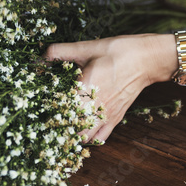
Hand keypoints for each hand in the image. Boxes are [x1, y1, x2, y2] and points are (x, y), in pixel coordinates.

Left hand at [44, 33, 176, 142]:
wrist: (146, 59)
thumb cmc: (118, 51)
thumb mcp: (88, 47)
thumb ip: (61, 51)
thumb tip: (40, 56)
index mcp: (85, 87)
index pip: (59, 109)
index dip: (47, 112)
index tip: (38, 109)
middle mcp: (95, 105)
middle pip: (69, 128)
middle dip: (56, 127)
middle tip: (46, 120)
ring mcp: (106, 115)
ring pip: (83, 137)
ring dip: (71, 135)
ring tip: (62, 127)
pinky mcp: (115, 119)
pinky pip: (99, 138)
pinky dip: (88, 139)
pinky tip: (81, 131)